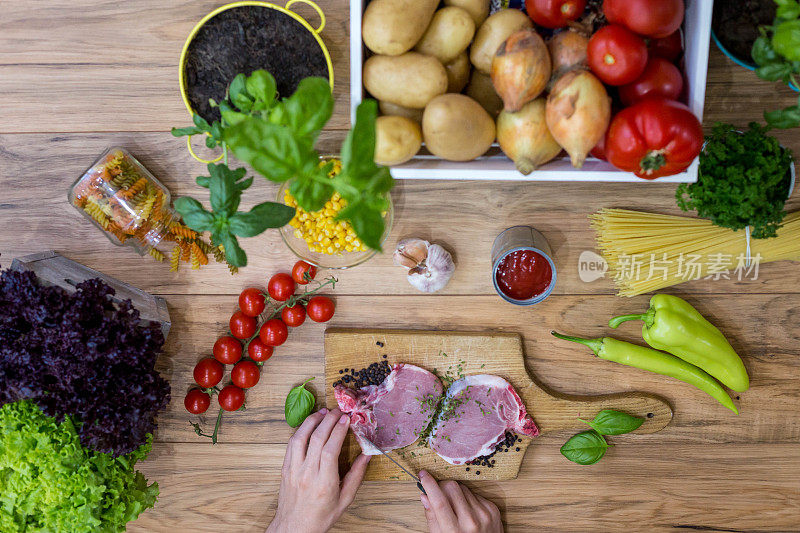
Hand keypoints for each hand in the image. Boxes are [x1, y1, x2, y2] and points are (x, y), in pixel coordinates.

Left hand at [267, 408, 370, 532]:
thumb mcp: (345, 500)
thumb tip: (366, 455)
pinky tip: (309, 425)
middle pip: (316, 439)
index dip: (338, 431)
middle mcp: (307, 475)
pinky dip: (300, 430)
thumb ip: (356, 476)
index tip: (346, 419)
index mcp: (324, 484)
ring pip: (300, 438)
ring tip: (322, 412)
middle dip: (328, 420)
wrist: (294, 528)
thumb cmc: (321, 516)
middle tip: (338, 411)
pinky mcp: (285, 469)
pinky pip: (291, 444)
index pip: (330, 450)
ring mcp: (293, 470)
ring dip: (312, 421)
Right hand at [418, 470, 502, 532]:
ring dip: (455, 493)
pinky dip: (468, 499)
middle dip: (442, 486)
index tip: (423, 475)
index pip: (439, 501)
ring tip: (455, 507)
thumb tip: (425, 495)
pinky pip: (475, 494)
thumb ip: (432, 517)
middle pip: (452, 488)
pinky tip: (468, 510)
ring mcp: (484, 514)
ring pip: (463, 488)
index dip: (429, 485)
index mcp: (454, 531)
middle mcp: (471, 521)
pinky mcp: (492, 510)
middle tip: (438, 491)